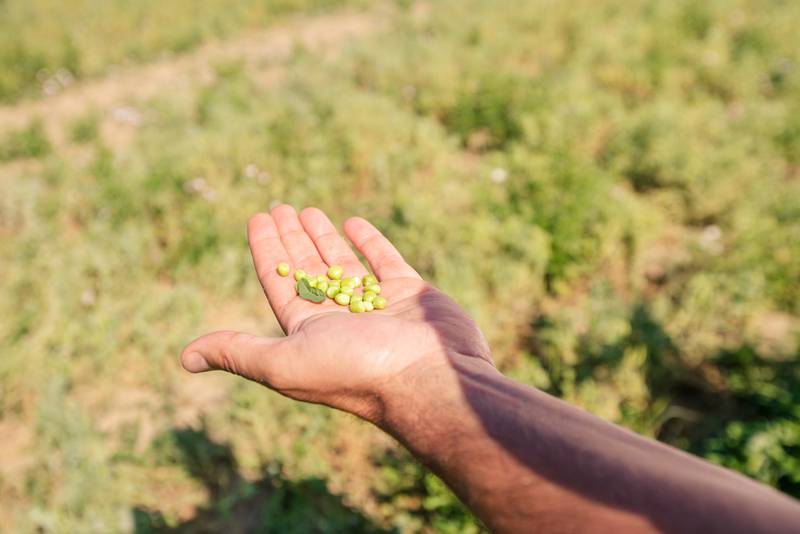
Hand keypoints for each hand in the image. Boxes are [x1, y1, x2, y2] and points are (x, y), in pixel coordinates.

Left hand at [181, 205, 491, 421]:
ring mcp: (378, 306)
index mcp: (309, 333)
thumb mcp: (284, 362)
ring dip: (324, 237)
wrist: (429, 378)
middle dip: (291, 239)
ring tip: (307, 210)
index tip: (258, 219)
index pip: (279, 284)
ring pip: (345, 263)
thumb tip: (185, 358)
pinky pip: (386, 262)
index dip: (266, 251)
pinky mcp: (411, 294)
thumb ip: (239, 352)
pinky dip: (370, 243)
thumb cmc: (355, 371)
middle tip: (278, 207)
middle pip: (308, 270)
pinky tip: (352, 223)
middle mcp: (341, 320)